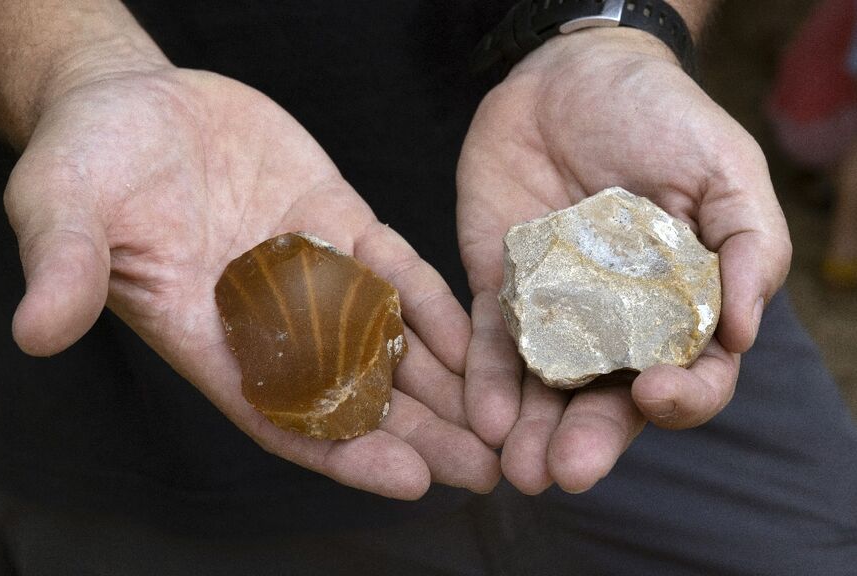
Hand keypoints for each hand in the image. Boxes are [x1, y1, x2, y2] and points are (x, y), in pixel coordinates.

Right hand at [6, 65, 498, 498]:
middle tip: (487, 469)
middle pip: (353, 393)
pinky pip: (397, 270)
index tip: (410, 481)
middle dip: (419, 434)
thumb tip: (37, 330)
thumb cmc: (89, 157)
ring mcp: (311, 270)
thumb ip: (67, 266)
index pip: (283, 413)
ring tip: (505, 418)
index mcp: (208, 336)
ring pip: (388, 340)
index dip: (344, 451)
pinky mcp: (338, 221)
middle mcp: (269, 319)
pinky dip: (434, 303)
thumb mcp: (64, 206)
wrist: (134, 98)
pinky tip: (480, 333)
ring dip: (444, 381)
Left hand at [457, 28, 790, 493]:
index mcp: (680, 304)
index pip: (691, 371)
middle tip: (566, 472)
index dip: (683, 394)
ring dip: (533, 428)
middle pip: (608, 396)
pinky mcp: (503, 287)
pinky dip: (488, 377)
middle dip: (590, 438)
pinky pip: (493, 340)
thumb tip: (742, 332)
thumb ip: (747, 245)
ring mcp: (558, 309)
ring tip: (518, 469)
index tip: (660, 395)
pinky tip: (484, 414)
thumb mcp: (723, 168)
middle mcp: (618, 321)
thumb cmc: (660, 115)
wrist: (570, 74)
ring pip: (547, 384)